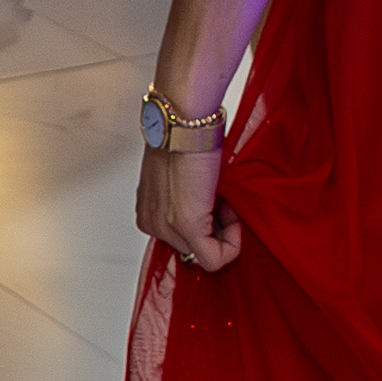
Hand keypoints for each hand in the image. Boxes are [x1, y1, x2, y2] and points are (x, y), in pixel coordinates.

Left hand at [135, 138, 240, 270]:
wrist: (185, 122)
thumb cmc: (186, 137)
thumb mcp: (185, 176)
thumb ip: (191, 198)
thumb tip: (214, 210)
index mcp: (149, 210)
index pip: (182, 239)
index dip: (209, 223)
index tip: (219, 201)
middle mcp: (152, 222)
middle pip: (194, 248)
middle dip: (217, 228)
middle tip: (225, 199)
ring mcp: (166, 227)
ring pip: (205, 254)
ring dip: (225, 230)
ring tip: (226, 199)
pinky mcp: (186, 226)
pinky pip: (215, 258)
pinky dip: (232, 243)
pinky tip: (232, 214)